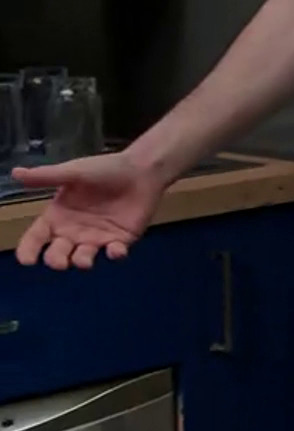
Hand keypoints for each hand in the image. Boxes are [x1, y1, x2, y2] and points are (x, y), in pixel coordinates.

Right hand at [11, 153, 167, 269]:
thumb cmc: (104, 169)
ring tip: (83, 261)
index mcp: (57, 216)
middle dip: (56, 260)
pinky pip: (115, 252)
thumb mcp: (73, 172)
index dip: (29, 250)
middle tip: (59, 262)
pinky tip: (115, 251)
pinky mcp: (121, 240)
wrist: (141, 169)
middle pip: (58, 253)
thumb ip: (47, 176)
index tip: (26, 260)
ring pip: (83, 257)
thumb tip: (15, 173)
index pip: (36, 238)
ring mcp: (97, 238)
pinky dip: (115, 254)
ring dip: (82, 261)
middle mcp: (73, 232)